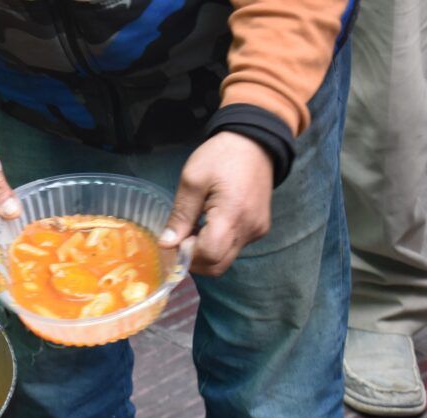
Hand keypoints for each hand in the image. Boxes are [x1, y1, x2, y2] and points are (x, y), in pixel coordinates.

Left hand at [159, 132, 273, 276]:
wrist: (255, 142)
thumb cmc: (221, 156)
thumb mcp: (192, 180)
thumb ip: (180, 215)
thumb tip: (166, 245)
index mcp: (232, 215)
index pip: (209, 255)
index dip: (188, 254)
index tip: (177, 239)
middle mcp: (249, 230)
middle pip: (218, 265)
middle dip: (195, 260)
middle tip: (182, 239)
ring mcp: (257, 231)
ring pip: (226, 260)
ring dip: (206, 253)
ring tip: (195, 229)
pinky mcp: (260, 229)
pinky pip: (235, 248)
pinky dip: (218, 245)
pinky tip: (210, 225)